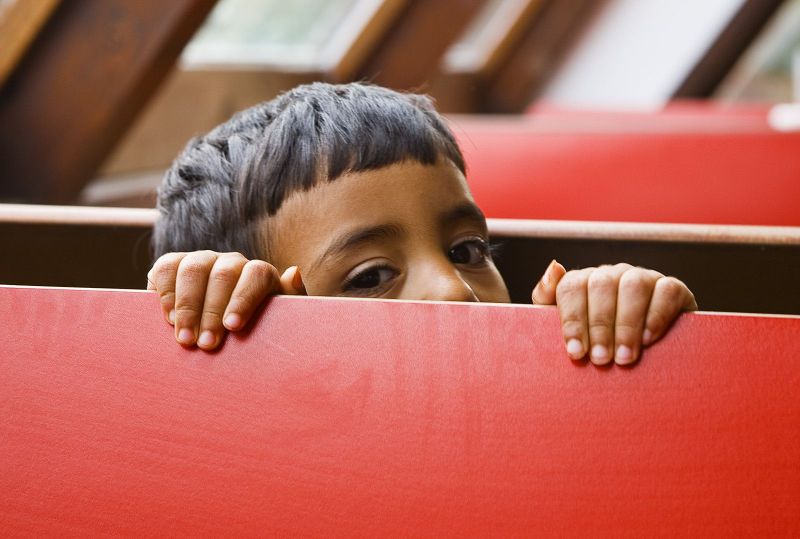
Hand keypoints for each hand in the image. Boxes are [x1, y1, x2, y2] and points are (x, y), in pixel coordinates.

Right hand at [147, 251, 305, 349]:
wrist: (223, 337)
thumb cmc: (255, 333)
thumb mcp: (277, 323)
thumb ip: (290, 300)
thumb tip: (293, 272)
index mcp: (260, 274)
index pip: (256, 274)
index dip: (244, 299)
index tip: (233, 327)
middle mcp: (231, 262)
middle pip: (222, 274)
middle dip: (212, 311)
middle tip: (206, 345)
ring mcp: (202, 261)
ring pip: (193, 269)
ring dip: (187, 306)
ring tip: (185, 339)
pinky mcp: (174, 265)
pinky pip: (166, 268)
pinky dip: (165, 293)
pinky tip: (170, 319)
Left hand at [531, 260, 696, 364]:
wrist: (649, 353)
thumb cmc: (599, 341)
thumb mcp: (568, 325)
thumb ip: (549, 298)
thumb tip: (554, 268)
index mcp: (585, 281)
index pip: (571, 287)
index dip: (572, 320)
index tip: (575, 352)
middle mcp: (613, 274)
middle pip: (601, 286)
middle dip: (599, 326)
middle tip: (601, 360)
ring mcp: (644, 278)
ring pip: (633, 286)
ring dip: (627, 324)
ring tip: (624, 357)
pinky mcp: (674, 289)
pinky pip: (667, 291)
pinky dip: (657, 315)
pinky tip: (649, 340)